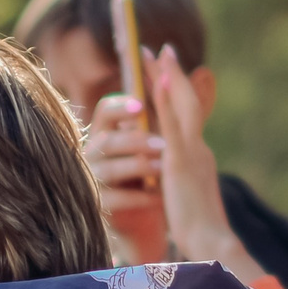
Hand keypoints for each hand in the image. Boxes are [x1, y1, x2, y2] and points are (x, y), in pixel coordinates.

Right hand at [82, 93, 170, 266]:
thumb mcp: (164, 139)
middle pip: (105, 140)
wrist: (146, 219)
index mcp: (109, 132)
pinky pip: (114, 199)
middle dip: (135, 140)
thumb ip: (170, 108)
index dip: (120, 106)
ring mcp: (94, 180)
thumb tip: (193, 70)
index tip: (141, 104)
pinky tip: (158, 197)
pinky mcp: (100, 206)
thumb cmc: (154, 174)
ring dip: (139, 167)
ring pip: (108, 170)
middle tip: (163, 144)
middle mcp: (95, 154)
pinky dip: (138, 197)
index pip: (105, 110)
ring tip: (164, 170)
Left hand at [147, 45, 266, 286]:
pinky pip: (173, 124)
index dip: (174, 94)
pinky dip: (166, 100)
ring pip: (181, 106)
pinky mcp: (181, 162)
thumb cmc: (199, 232)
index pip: (184, 117)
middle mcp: (197, 149)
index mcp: (196, 157)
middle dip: (170, 75)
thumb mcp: (184, 200)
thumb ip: (177, 184)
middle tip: (157, 49)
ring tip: (155, 52)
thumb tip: (166, 180)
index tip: (163, 70)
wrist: (213, 244)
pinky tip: (157, 79)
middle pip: (184, 103)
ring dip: (168, 77)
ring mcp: (191, 152)